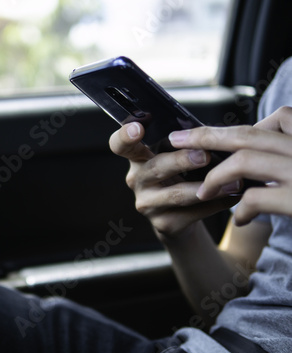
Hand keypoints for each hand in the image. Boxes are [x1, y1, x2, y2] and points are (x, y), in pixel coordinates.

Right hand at [109, 122, 237, 237]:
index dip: (124, 136)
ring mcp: (147, 203)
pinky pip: (193, 212)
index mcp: (137, 158)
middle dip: (181, 160)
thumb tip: (211, 131)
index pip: (120, 145)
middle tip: (205, 155)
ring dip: (208, 186)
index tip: (137, 129)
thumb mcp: (174, 157)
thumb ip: (182, 144)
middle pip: (155, 167)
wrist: (179, 216)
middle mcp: (136, 180)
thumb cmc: (180, 176)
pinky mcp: (163, 223)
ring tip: (233, 180)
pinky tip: (233, 196)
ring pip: (177, 194)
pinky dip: (216, 203)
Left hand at [169, 106, 291, 225]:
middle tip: (176, 141)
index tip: (194, 134)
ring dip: (216, 177)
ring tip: (204, 192)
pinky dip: (242, 208)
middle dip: (206, 139)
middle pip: (248, 136)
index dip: (229, 129)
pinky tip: (240, 219)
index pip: (268, 121)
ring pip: (244, 161)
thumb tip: (241, 144)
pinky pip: (255, 197)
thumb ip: (280, 148)